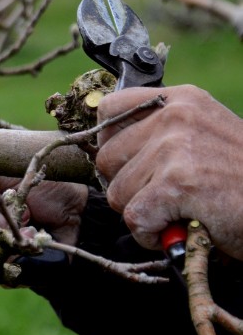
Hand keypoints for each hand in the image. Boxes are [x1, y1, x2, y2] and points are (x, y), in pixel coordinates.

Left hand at [97, 85, 242, 259]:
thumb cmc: (241, 178)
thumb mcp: (202, 135)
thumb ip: (158, 132)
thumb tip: (105, 149)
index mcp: (180, 100)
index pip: (108, 109)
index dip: (111, 144)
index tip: (130, 163)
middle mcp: (175, 117)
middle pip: (105, 159)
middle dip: (127, 187)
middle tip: (163, 196)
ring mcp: (175, 148)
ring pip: (117, 192)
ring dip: (142, 212)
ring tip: (177, 210)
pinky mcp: (179, 183)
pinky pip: (135, 218)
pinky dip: (152, 234)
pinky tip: (178, 228)